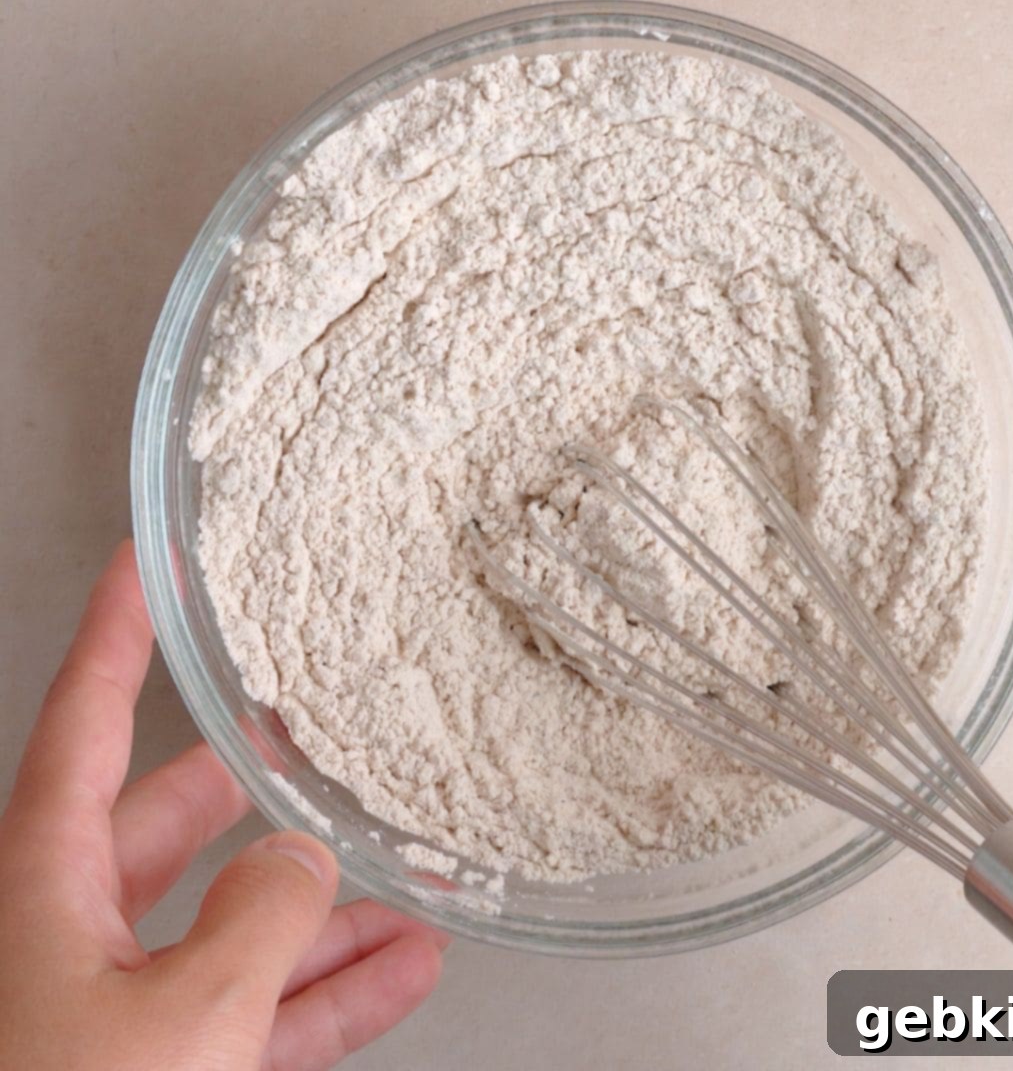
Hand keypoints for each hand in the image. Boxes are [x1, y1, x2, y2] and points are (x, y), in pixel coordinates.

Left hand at [0, 542, 444, 1070]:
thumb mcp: (181, 1018)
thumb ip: (261, 920)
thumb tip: (308, 862)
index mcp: (40, 883)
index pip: (83, 719)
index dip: (117, 632)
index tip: (148, 559)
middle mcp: (67, 930)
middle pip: (175, 820)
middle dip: (258, 780)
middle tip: (314, 725)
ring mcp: (115, 1008)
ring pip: (233, 923)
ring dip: (324, 905)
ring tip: (408, 869)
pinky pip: (256, 1010)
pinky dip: (328, 991)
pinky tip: (402, 967)